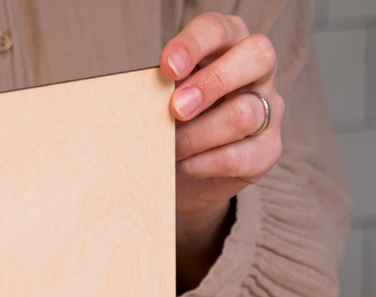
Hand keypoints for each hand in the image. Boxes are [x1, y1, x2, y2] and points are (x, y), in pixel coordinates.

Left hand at [161, 14, 283, 290]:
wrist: (170, 188)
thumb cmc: (152, 143)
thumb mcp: (142, 120)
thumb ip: (143, 104)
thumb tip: (109, 109)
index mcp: (221, 50)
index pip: (219, 30)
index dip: (195, 45)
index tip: (164, 68)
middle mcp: (252, 75)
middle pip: (253, 58)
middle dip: (209, 84)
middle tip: (172, 110)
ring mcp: (266, 112)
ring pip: (248, 111)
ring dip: (201, 135)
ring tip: (169, 152)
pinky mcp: (266, 153)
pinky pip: (247, 157)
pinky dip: (212, 167)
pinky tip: (185, 173)